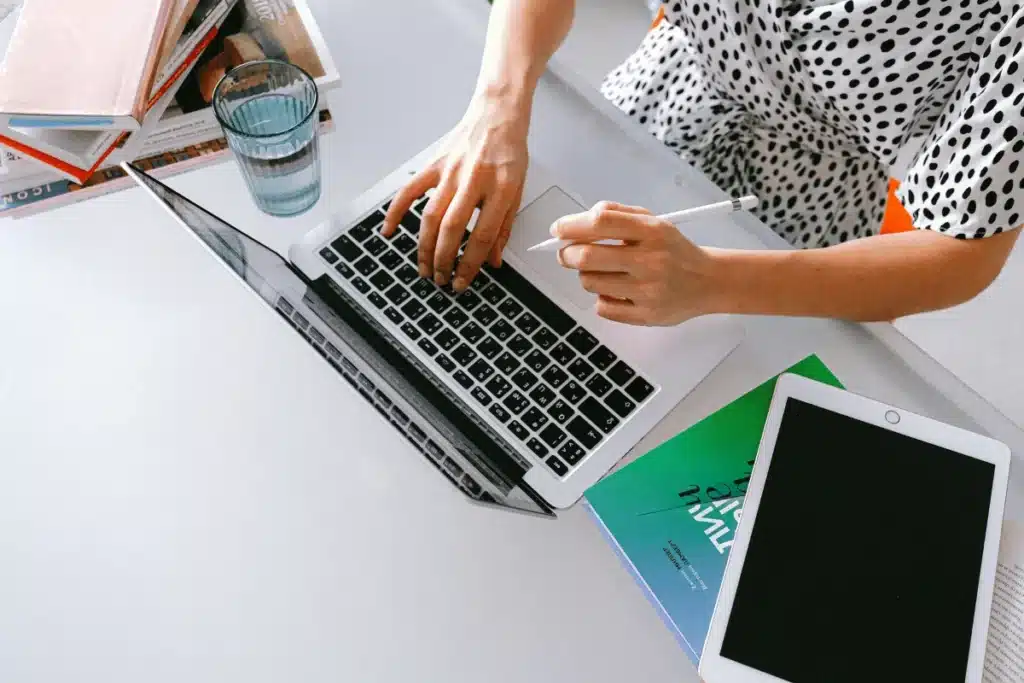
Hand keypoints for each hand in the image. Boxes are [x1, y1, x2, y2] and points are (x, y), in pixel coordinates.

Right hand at [382, 92, 528, 290]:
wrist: (497, 113)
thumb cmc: (509, 150)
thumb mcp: (518, 190)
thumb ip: (504, 226)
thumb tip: (493, 260)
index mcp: (501, 188)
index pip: (482, 236)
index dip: (470, 264)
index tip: (462, 281)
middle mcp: (475, 180)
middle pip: (452, 229)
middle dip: (444, 260)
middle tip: (441, 279)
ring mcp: (451, 172)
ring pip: (430, 216)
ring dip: (424, 246)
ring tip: (424, 267)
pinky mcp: (434, 164)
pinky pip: (410, 191)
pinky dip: (396, 212)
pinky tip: (390, 231)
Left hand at [554, 202, 721, 325]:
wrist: (707, 281)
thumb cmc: (672, 249)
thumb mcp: (653, 221)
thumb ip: (617, 214)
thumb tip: (580, 218)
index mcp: (652, 231)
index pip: (600, 223)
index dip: (571, 225)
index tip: (557, 230)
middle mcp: (650, 260)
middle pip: (587, 256)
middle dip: (566, 254)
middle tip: (565, 254)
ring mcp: (648, 290)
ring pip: (590, 282)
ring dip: (586, 275)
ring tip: (601, 271)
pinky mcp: (646, 315)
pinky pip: (603, 307)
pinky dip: (602, 298)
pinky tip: (616, 290)